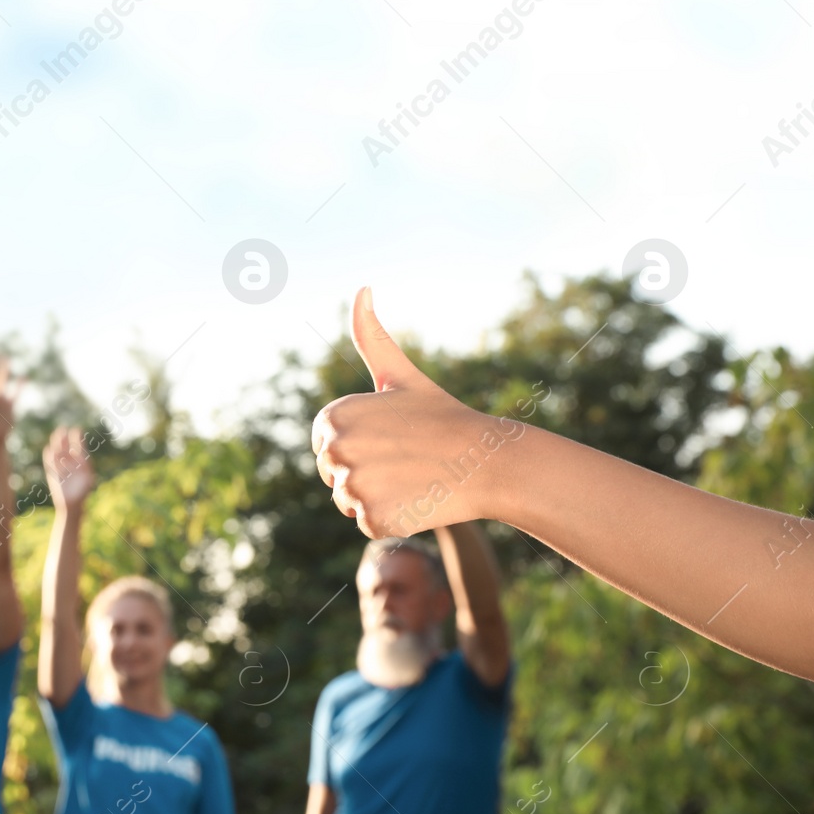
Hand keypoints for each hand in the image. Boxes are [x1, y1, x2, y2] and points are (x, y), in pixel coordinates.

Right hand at [43, 426, 95, 508]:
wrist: (72, 503)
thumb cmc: (82, 492)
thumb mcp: (87, 479)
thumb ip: (86, 468)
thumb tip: (84, 459)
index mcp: (81, 462)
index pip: (79, 447)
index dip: (77, 438)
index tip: (77, 430)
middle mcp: (70, 462)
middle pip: (66, 447)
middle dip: (64, 438)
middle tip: (62, 429)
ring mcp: (61, 467)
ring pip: (58, 452)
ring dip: (56, 443)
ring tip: (56, 435)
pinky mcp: (52, 472)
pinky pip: (49, 462)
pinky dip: (49, 456)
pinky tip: (48, 450)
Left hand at [311, 287, 505, 537]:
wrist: (489, 461)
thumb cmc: (443, 417)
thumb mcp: (401, 375)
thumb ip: (370, 337)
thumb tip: (362, 288)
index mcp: (334, 417)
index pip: (324, 446)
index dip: (359, 445)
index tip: (390, 437)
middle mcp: (337, 452)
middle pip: (333, 477)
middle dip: (365, 473)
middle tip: (406, 459)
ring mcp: (355, 487)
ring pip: (350, 502)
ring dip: (379, 497)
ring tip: (414, 477)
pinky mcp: (374, 520)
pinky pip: (369, 525)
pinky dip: (393, 519)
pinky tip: (419, 499)